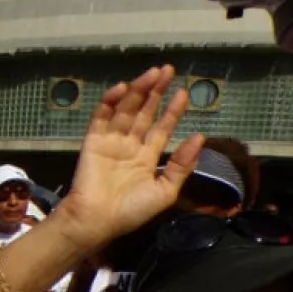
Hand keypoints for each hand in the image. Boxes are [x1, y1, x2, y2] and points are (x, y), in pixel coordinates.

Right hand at [55, 65, 203, 251]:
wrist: (97, 221)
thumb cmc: (131, 211)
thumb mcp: (165, 191)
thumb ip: (182, 165)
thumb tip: (199, 137)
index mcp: (147, 158)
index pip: (162, 128)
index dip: (173, 110)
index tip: (184, 92)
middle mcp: (130, 146)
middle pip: (144, 112)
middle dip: (156, 92)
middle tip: (168, 70)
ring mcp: (111, 142)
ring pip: (126, 109)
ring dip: (138, 91)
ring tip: (152, 74)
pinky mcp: (93, 141)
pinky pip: (101, 117)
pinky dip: (109, 101)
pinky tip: (123, 88)